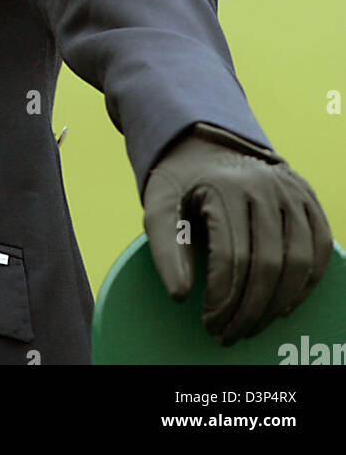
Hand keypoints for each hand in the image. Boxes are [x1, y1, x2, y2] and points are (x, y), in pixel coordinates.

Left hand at [142, 122, 333, 344]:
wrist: (205, 142)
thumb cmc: (180, 181)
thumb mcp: (158, 204)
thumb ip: (164, 247)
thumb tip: (180, 295)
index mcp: (224, 187)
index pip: (232, 258)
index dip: (223, 299)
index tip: (209, 322)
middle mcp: (263, 185)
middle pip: (267, 264)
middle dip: (249, 310)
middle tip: (230, 334)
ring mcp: (289, 189)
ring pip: (298, 260)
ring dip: (278, 304)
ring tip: (254, 325)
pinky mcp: (305, 195)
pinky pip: (319, 245)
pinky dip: (307, 281)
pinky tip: (283, 303)